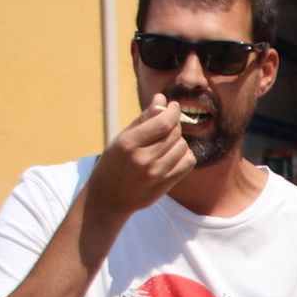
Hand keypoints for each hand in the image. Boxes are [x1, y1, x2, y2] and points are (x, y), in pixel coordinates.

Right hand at [84, 93, 196, 218]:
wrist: (108, 198)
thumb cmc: (114, 163)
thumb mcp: (122, 138)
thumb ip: (144, 118)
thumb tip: (162, 98)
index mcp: (129, 143)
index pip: (163, 122)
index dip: (172, 111)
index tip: (173, 106)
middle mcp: (143, 159)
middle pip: (174, 133)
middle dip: (173, 125)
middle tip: (166, 125)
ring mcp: (155, 174)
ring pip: (183, 146)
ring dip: (178, 141)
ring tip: (166, 143)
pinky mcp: (165, 185)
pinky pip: (188, 163)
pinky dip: (185, 155)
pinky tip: (174, 154)